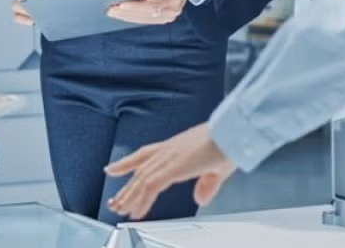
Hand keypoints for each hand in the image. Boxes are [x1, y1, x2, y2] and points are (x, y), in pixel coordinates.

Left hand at [105, 124, 236, 219]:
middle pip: (139, 171)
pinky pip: (151, 186)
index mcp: (174, 147)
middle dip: (126, 188)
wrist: (233, 132)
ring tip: (120, 209)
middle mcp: (167, 150)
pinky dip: (142, 200)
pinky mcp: (173, 167)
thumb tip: (200, 198)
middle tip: (114, 201)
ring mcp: (169, 158)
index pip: (143, 154)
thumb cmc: (228, 143)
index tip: (111, 169)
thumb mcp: (216, 169)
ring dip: (130, 196)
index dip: (126, 163)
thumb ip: (206, 184)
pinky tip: (136, 211)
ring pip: (141, 180)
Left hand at [106, 0, 201, 24]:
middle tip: (111, 9)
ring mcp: (169, 16)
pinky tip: (122, 16)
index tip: (122, 5)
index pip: (152, 5)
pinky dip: (133, 18)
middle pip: (146, 15)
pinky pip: (146, 20)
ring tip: (112, 13)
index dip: (136, 7)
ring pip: (145, 20)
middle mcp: (173, 10)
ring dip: (127, 17)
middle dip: (126, 13)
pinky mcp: (164, 19)